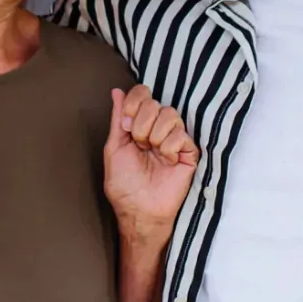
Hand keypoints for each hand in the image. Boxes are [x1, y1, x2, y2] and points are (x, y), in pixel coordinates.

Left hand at [102, 85, 199, 242]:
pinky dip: (168, 148)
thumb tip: (117, 92)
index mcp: (139, 124)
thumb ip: (117, 118)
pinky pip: (181, 135)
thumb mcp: (114, 147)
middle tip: (139, 145)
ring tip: (152, 153)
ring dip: (155, 136)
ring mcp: (174, 139)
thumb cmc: (124, 184)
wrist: (139, 209)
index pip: (143, 94)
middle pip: (154, 103)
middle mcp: (157, 128)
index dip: (134, 102)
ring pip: (170, 114)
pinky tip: (166, 161)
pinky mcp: (188, 151)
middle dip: (141, 125)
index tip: (125, 123)